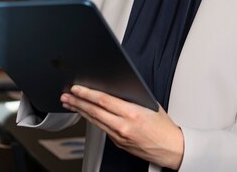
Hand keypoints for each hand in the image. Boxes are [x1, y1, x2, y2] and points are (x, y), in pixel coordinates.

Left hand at [61, 85, 183, 168]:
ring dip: (80, 111)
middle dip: (78, 102)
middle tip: (66, 96)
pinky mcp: (118, 143)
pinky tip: (85, 114)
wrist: (170, 148)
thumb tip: (118, 88)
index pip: (104, 101)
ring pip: (95, 121)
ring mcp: (119, 136)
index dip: (87, 94)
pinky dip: (91, 119)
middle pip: (94, 111)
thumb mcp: (151, 105)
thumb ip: (133, 98)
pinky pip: (101, 128)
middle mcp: (123, 126)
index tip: (77, 88)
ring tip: (69, 103)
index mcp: (132, 114)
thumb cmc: (163, 127)